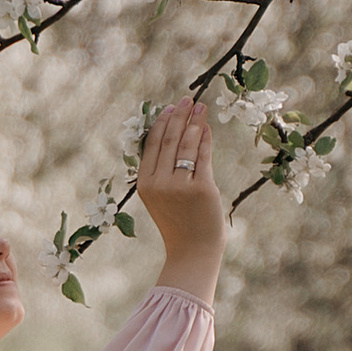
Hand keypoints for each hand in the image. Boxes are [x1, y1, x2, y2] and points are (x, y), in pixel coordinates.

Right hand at [135, 94, 224, 302]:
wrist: (192, 251)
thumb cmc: (179, 223)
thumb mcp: (161, 196)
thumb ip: (163, 170)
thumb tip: (176, 134)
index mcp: (144, 184)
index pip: (152, 145)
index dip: (161, 123)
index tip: (170, 107)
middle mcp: (158, 183)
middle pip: (169, 140)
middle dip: (179, 116)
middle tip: (187, 99)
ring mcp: (179, 186)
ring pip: (186, 145)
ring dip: (194, 122)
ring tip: (200, 107)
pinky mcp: (200, 189)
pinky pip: (202, 157)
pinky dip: (205, 139)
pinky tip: (207, 128)